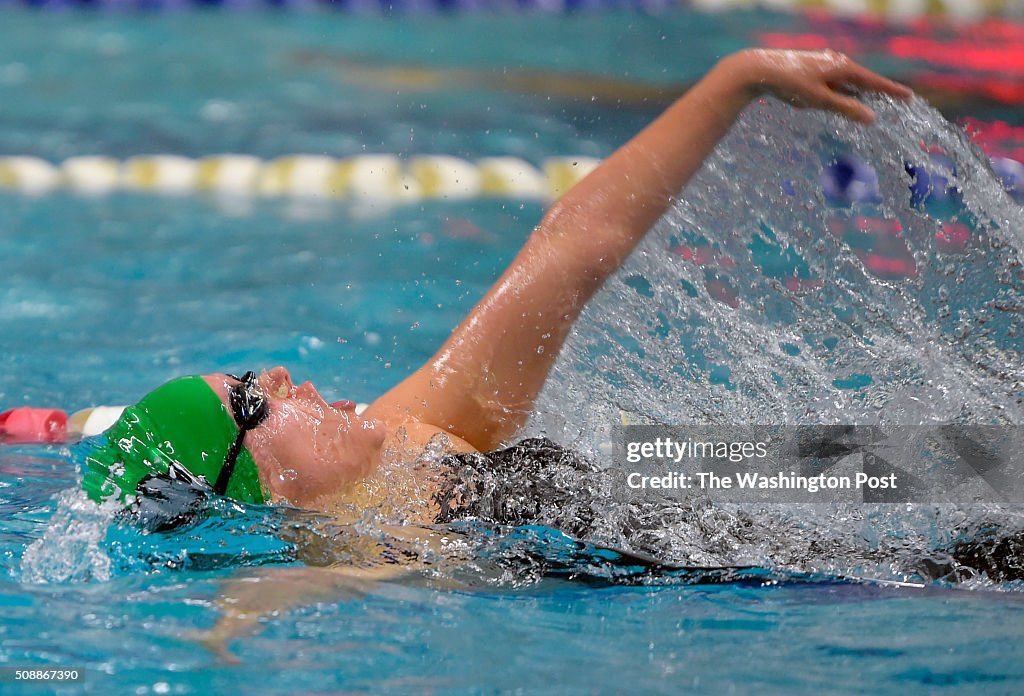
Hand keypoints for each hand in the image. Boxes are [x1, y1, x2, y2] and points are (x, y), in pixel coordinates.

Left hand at [725, 48, 912, 124]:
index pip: (874, 82)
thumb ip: (846, 109)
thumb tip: (872, 118)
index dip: (892, 91)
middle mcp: (836, 62)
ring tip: (872, 100)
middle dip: (878, 91)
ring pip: (847, 80)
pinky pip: (834, 81)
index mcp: (843, 68)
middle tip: (897, 99)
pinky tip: (839, 96)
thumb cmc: (791, 85)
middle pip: (863, 80)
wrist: (761, 69)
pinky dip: (842, 90)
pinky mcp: (812, 67)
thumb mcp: (820, 100)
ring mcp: (824, 63)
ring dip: (858, 92)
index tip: (910, 98)